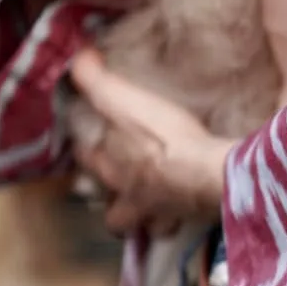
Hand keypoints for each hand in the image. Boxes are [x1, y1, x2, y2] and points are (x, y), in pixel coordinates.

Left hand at [69, 50, 233, 236]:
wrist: (208, 172)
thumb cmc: (166, 137)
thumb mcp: (125, 100)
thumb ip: (97, 81)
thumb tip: (78, 58)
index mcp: (110, 166)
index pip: (85, 159)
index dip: (84, 150)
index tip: (87, 142)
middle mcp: (128, 197)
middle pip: (110, 208)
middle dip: (112, 200)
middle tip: (122, 187)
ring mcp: (156, 214)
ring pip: (140, 225)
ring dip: (143, 219)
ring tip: (152, 208)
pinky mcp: (186, 220)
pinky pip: (175, 227)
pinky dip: (176, 221)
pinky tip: (184, 213)